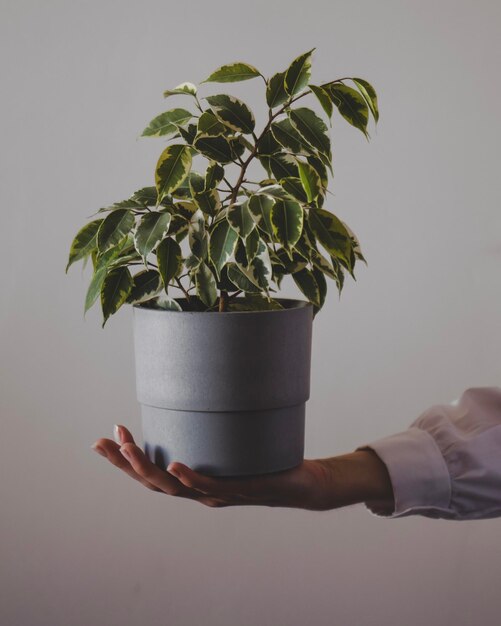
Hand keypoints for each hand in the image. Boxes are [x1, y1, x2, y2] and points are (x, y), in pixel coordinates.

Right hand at [92, 425, 393, 510]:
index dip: (124, 460)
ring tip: (129, 448)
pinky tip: (175, 464)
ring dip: (149, 469)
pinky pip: (213, 487)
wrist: (302, 481)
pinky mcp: (244, 490)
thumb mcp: (234, 433)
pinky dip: (191, 478)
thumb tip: (204, 373)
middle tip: (104, 441)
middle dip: (126, 463)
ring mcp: (220, 493)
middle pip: (153, 483)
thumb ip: (216, 414)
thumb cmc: (265, 455)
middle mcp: (201, 491)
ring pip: (175, 488)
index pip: (151, 472)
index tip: (104, 438)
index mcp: (194, 479)